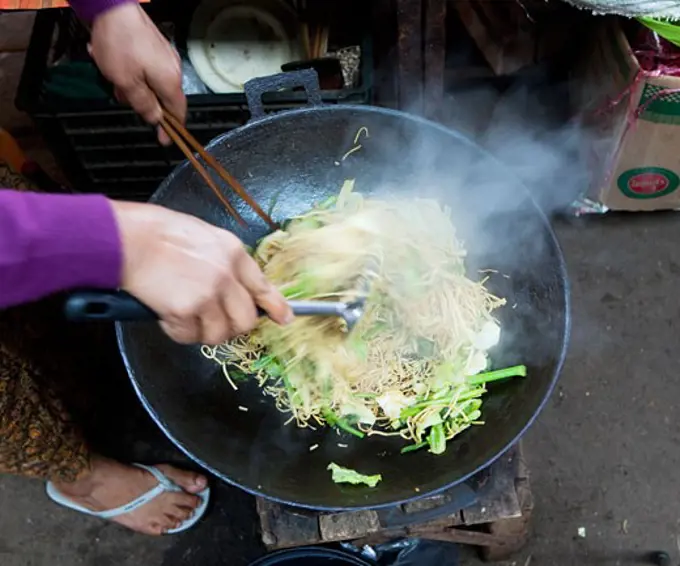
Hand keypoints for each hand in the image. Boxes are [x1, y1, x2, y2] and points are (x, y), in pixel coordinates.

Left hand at [89, 3, 184, 145]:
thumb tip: (155, 119)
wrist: (113, 6)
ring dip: (134, 85)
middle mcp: (173, 69)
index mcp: (170, 81)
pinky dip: (132, 72)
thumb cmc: (120, 46)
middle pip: (163, 98)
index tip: (164, 140)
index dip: (171, 128)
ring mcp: (164, 56)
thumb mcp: (127, 82)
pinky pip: (146, 68)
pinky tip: (115, 64)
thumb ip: (143, 104)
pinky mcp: (154, 46)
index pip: (178, 112)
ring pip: (152, 83)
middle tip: (121, 97)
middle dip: (143, 102)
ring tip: (112, 77)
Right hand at [111, 201, 292, 344]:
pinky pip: (189, 336)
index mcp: (233, 253)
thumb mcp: (205, 236)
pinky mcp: (186, 311)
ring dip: (202, 332)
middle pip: (245, 320)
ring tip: (186, 318)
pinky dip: (178, 332)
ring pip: (219, 334)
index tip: (283, 318)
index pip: (263, 286)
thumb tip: (236, 284)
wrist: (129, 239)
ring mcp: (208, 294)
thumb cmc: (160, 233)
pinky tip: (167, 315)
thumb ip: (224, 260)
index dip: (275, 306)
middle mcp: (226, 275)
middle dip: (232, 327)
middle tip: (214, 322)